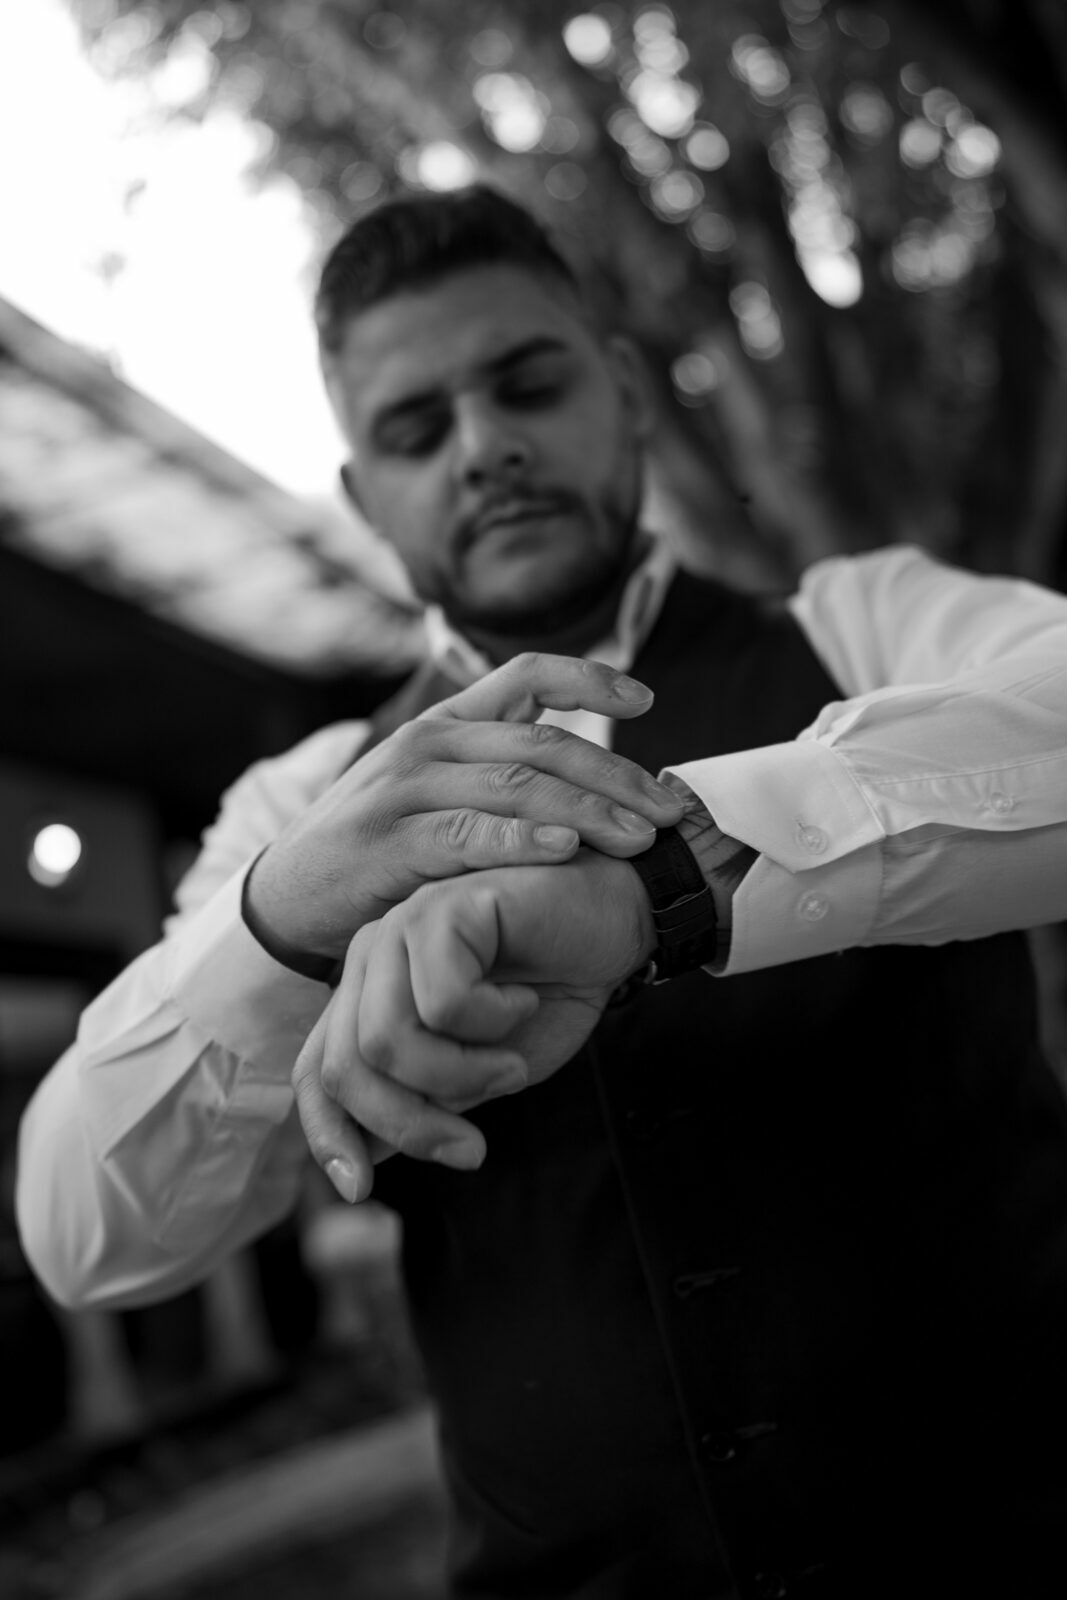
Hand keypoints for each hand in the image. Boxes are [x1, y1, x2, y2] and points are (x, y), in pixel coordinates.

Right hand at [246, 653, 681, 960]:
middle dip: (615, 775)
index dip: (590, 678)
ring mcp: (406, 788)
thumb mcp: (429, 789)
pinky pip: (470, 834)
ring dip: (588, 811)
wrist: (288, 897)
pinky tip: (568, 850)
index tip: (648, 699)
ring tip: (639, 837)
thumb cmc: (378, 848)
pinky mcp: (392, 841)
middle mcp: (427, 742)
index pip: (525, 673)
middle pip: (541, 743)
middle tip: (668, 810)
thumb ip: (491, 768)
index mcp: (444, 722)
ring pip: (517, 786)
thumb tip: (576, 760)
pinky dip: (524, 841)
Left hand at [291, 850, 654, 1200]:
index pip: (318, 1070)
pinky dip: (493, 1021)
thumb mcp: (480, 1069)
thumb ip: (424, 1100)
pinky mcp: (443, 909)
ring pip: (387, 1040)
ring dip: (460, 1075)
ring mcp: (402, 927)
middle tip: (471, 1150)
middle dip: (408, 1124)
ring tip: (510, 1065)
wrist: (615, 925)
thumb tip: (363, 1157)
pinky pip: (444, 1002)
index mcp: (371, 994)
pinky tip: (523, 999)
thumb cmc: (552, 992)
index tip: (360, 1190)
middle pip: (347, 1065)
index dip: (327, 1133)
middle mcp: (373, 957)